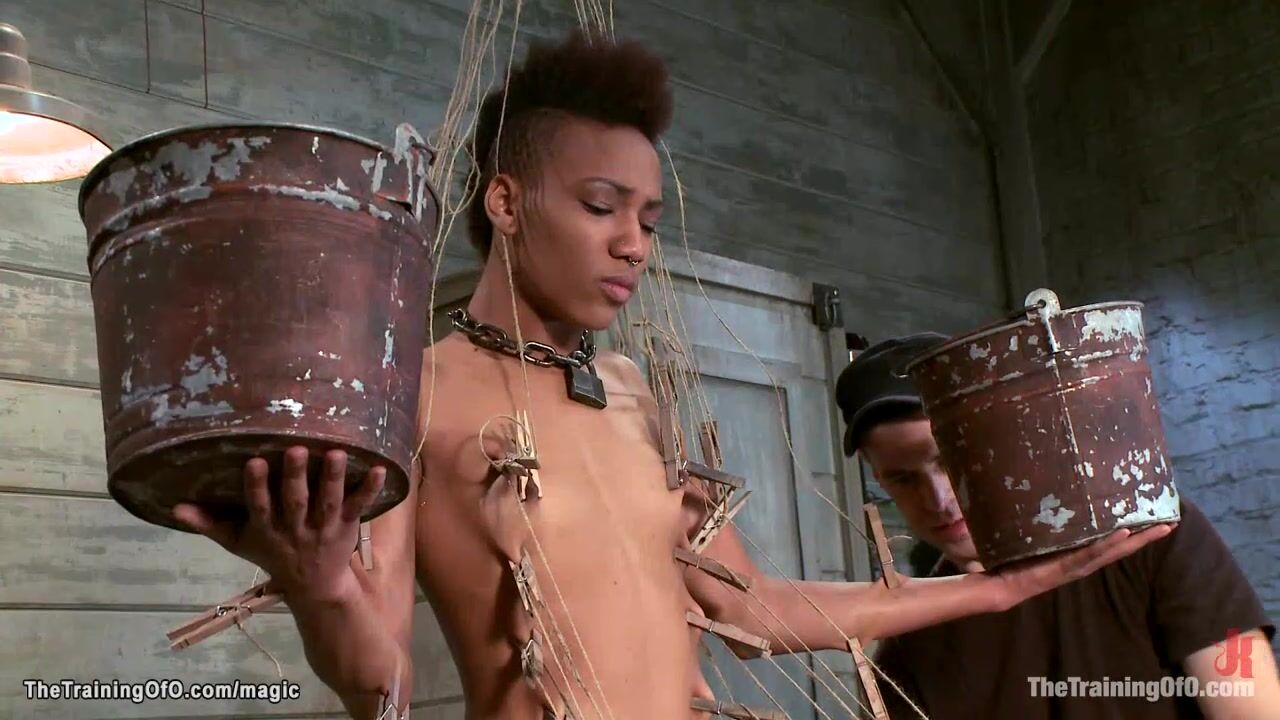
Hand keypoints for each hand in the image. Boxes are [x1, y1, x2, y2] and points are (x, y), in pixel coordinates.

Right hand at [173, 446, 385, 602]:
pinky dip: (370, 490)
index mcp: (268, 529)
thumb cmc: (272, 554)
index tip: (253, 462)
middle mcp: (295, 528)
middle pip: (295, 501)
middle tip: (296, 450)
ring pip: (328, 502)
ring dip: (333, 478)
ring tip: (338, 453)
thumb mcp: (239, 543)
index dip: (256, 486)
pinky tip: (381, 469)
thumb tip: (175, 507)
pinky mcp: (347, 526)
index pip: (260, 507)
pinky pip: (360, 508)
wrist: (314, 587)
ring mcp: (323, 528)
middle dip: (294, 477)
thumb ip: (209, 524)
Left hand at [988, 523, 1175, 610]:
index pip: (1113, 542)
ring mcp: (1076, 564)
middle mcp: (1083, 561)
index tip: (1156, 519)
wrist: (1000, 584)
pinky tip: (1125, 532)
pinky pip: (1090, 553)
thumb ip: (1047, 525)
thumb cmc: (1015, 561)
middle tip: (1171, 522)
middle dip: (1147, 536)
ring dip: (1137, 539)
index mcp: (1079, 555)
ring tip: (1160, 527)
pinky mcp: (1065, 566)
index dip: (1136, 533)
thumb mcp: (1036, 539)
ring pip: (1113, 550)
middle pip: (1122, 547)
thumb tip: (1047, 496)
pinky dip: (1108, 543)